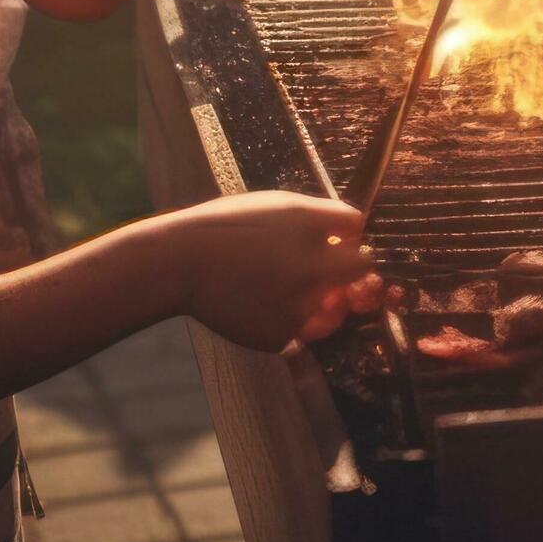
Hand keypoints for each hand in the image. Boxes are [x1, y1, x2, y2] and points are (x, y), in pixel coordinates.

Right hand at [162, 193, 388, 349]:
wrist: (180, 264)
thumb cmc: (226, 227)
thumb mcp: (276, 206)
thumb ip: (319, 219)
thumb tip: (349, 234)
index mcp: (311, 227)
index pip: (357, 227)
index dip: (347, 234)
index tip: (335, 240)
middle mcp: (314, 268)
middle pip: (362, 270)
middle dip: (348, 270)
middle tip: (324, 271)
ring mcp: (300, 306)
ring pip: (337, 311)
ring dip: (326, 303)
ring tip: (291, 292)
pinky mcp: (282, 336)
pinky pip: (303, 332)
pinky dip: (291, 323)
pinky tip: (265, 306)